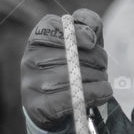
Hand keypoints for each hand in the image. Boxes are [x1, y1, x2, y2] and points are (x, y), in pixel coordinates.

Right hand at [20, 9, 111, 129]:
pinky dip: (95, 94)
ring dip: (97, 77)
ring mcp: (30, 84)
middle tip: (103, 65)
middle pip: (69, 52)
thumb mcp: (84, 42)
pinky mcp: (36, 106)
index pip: (51, 26)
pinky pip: (72, 97)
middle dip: (96, 58)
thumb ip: (89, 25)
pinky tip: (103, 92)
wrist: (59, 107)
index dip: (76, 32)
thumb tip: (90, 31)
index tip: (92, 42)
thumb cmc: (75, 66)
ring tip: (102, 79)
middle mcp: (30, 59)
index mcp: (38, 39)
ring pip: (72, 76)